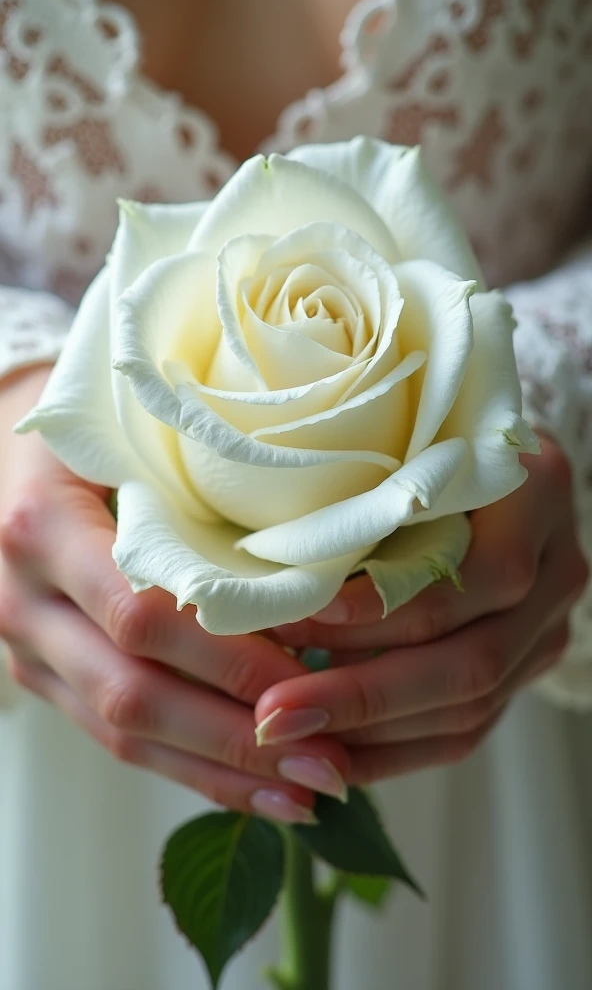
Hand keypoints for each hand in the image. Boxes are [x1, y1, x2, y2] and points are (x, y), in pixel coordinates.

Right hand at [0, 368, 348, 821]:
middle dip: (235, 736)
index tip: (312, 679)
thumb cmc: (99, 429)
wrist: (14, 457)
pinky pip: (115, 739)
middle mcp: (23, 598)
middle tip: (327, 762)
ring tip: (308, 792)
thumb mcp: (138, 434)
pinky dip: (189, 769)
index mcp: (44, 526)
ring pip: (123, 732)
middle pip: (132, 691)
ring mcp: (28, 648)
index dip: (227, 656)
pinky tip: (254, 788)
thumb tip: (319, 573)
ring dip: (220, 771)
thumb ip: (201, 491)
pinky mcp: (46, 677)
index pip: (142, 614)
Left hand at [254, 436, 587, 782]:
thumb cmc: (431, 442)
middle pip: (475, 660)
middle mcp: (558, 569)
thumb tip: (273, 580)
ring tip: (289, 733)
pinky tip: (332, 748)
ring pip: (469, 707)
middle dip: (363, 695)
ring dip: (371, 731)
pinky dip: (395, 748)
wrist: (492, 464)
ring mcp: (549, 627)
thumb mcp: (405, 447)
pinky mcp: (525, 667)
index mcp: (536, 495)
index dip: (387, 610)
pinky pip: (467, 730)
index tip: (294, 622)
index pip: (480, 573)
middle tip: (273, 714)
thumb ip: (367, 501)